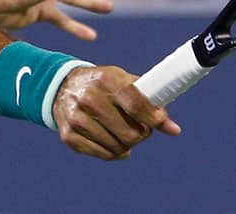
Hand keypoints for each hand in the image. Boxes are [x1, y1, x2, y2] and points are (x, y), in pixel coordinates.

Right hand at [52, 66, 180, 159]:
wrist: (62, 86)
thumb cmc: (102, 85)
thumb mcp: (123, 82)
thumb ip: (149, 101)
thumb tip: (173, 129)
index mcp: (107, 80)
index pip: (137, 105)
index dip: (154, 119)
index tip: (160, 123)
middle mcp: (90, 98)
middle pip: (130, 133)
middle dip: (142, 134)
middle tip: (141, 128)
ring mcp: (78, 118)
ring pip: (118, 147)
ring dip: (127, 144)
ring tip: (124, 132)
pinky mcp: (69, 136)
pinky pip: (104, 155)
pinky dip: (114, 152)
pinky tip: (112, 141)